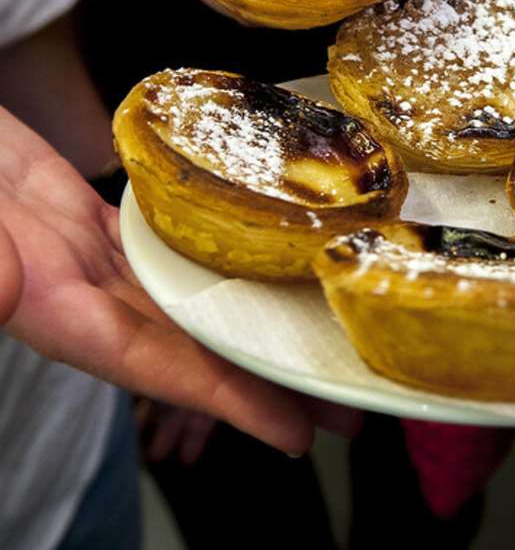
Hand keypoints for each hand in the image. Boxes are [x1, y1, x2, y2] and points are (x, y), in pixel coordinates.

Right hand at [0, 107, 360, 453]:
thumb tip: (6, 292)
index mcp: (56, 307)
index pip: (155, 367)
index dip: (227, 402)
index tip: (293, 430)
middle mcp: (85, 293)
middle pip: (192, 347)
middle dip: (265, 378)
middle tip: (341, 403)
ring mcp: (93, 259)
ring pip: (189, 302)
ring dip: (249, 325)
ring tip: (314, 341)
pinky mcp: (97, 223)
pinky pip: (170, 254)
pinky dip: (215, 267)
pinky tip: (255, 270)